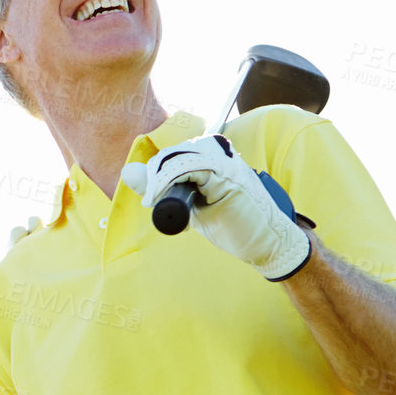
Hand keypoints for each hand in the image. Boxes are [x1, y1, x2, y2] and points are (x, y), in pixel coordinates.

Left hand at [120, 134, 310, 281]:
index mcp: (214, 159)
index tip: (151, 193)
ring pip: (182, 155)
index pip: (176, 153)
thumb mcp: (191, 208)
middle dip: (157, 171)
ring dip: (161, 175)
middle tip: (151, 195)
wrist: (268, 244)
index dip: (158, 171)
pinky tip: (161, 194)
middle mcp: (222, 155)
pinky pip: (193, 166)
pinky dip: (171, 178)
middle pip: (176, 150)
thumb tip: (127, 172)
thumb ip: (163, 190)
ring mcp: (227, 163)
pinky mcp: (229, 176)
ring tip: (154, 196)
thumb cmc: (234, 226)